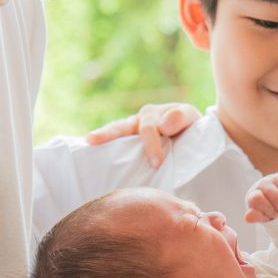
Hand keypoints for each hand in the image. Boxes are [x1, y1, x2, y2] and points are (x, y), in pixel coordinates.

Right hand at [83, 102, 201, 165]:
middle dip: (107, 133)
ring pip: (114, 135)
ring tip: (86, 143)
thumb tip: (164, 123)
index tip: (156, 162)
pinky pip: (115, 150)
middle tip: (92, 139)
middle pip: (120, 127)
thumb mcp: (190, 117)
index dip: (151, 144)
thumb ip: (182, 117)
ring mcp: (129, 135)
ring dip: (101, 138)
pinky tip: (91, 161)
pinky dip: (104, 154)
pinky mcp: (126, 148)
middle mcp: (136, 122)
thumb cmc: (190, 127)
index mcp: (151, 115)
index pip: (147, 129)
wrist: (191, 136)